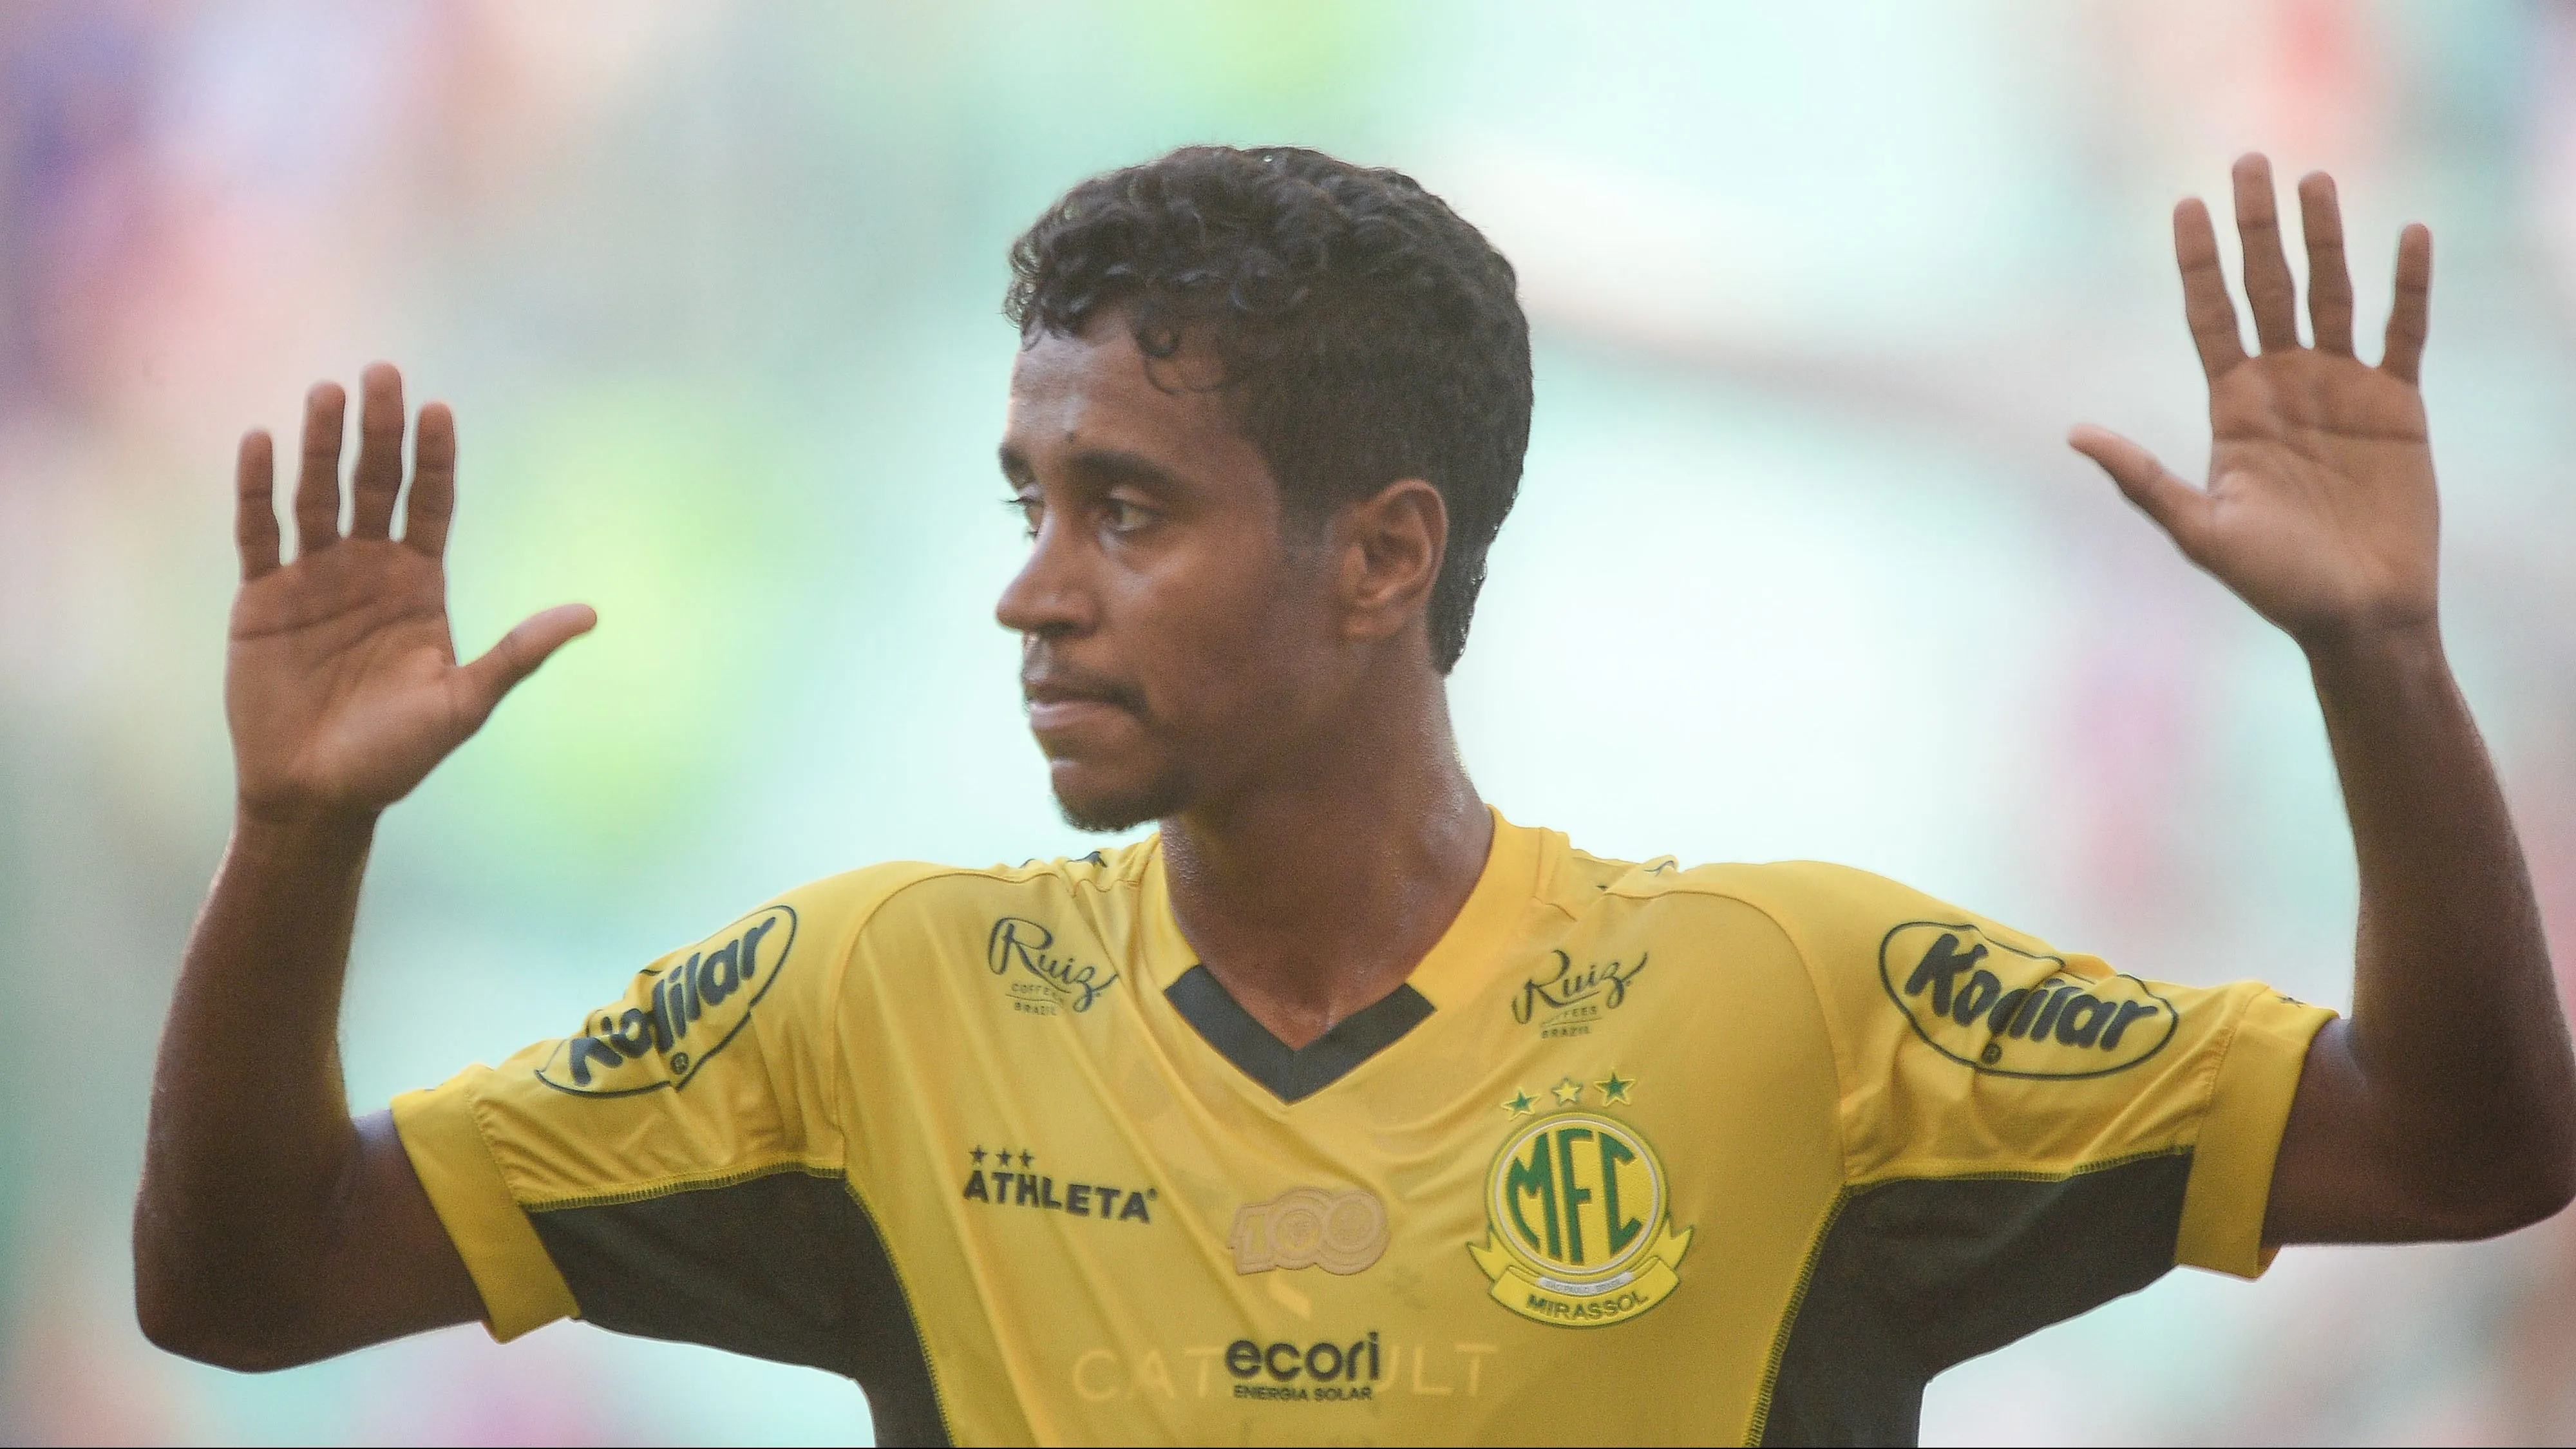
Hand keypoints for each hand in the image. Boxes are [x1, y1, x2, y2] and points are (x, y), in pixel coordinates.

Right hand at [226, 363, 593, 823]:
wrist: (320, 794)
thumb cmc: (397, 755)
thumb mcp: (465, 702)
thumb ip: (519, 654)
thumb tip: (590, 615)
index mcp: (419, 585)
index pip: (432, 504)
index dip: (435, 458)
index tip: (439, 410)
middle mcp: (368, 569)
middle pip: (375, 484)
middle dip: (378, 432)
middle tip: (383, 373)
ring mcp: (314, 579)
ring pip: (317, 496)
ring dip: (320, 446)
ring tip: (328, 392)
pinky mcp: (262, 599)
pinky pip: (259, 533)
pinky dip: (257, 490)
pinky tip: (262, 442)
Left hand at [2071, 154, 2437, 652]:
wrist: (2356, 616)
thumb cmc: (2273, 583)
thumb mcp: (2199, 529)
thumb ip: (2141, 479)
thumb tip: (2074, 433)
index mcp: (2233, 407)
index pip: (2209, 315)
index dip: (2198, 262)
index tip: (2185, 204)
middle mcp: (2283, 385)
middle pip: (2266, 287)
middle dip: (2256, 227)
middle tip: (2248, 160)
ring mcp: (2342, 389)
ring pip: (2332, 294)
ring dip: (2325, 238)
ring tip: (2316, 181)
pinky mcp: (2398, 405)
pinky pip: (2405, 331)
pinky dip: (2408, 284)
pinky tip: (2410, 233)